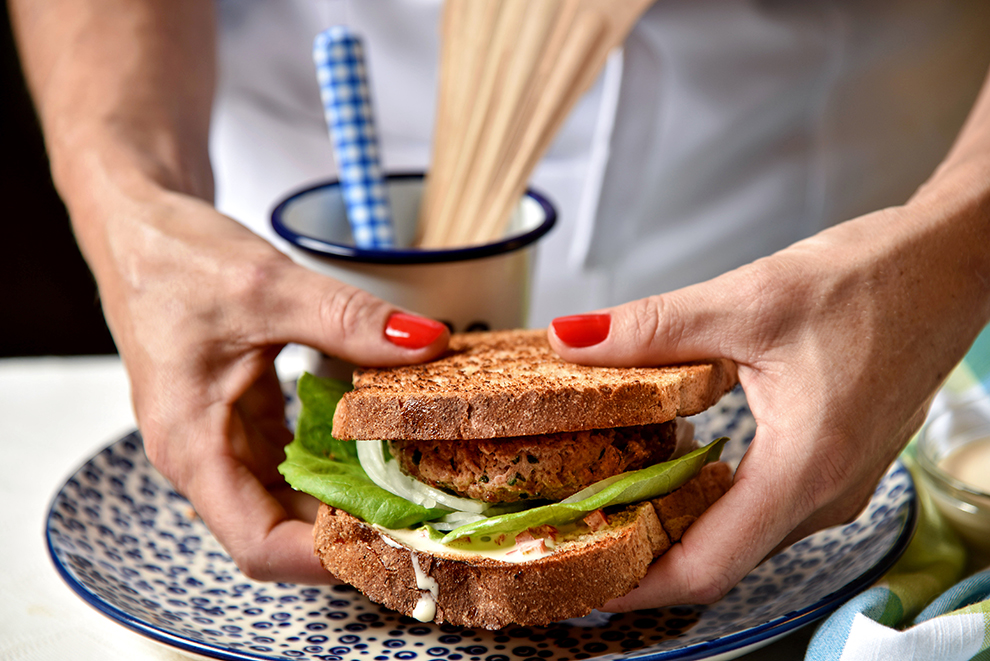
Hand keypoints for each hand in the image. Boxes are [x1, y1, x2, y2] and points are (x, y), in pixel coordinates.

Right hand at [101, 190, 448, 581]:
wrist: (136, 227)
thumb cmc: (174, 258)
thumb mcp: (268, 286)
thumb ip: (348, 320)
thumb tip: (425, 343)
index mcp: (192, 445)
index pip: (258, 545)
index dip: (324, 558)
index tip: (390, 540)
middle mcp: (204, 455)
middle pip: (280, 530)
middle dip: (349, 532)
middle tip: (424, 514)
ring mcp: (223, 439)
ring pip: (289, 499)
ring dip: (346, 500)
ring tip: (415, 488)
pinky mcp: (241, 417)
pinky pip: (292, 459)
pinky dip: (335, 461)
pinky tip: (382, 446)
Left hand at [549, 200, 989, 607]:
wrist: (950, 267)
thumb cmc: (874, 281)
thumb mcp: (748, 299)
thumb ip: (652, 328)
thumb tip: (569, 339)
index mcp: (805, 468)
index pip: (707, 566)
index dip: (637, 584)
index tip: (580, 578)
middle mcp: (825, 494)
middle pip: (718, 560)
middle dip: (643, 557)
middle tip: (575, 533)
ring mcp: (835, 486)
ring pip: (740, 535)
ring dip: (675, 528)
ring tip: (608, 504)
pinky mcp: (834, 467)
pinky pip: (762, 508)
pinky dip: (709, 502)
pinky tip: (671, 470)